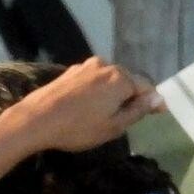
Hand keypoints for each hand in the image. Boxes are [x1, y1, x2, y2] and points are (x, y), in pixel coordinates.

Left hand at [6, 57, 163, 152]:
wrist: (33, 121)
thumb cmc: (77, 128)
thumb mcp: (113, 126)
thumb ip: (137, 110)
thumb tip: (156, 98)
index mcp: (120, 78)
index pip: (145, 87)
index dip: (153, 100)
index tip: (159, 111)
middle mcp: (104, 66)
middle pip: (126, 81)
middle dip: (131, 96)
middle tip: (130, 115)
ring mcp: (84, 67)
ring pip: (107, 80)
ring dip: (112, 93)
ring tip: (108, 112)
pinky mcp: (68, 73)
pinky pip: (91, 81)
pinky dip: (96, 91)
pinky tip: (88, 105)